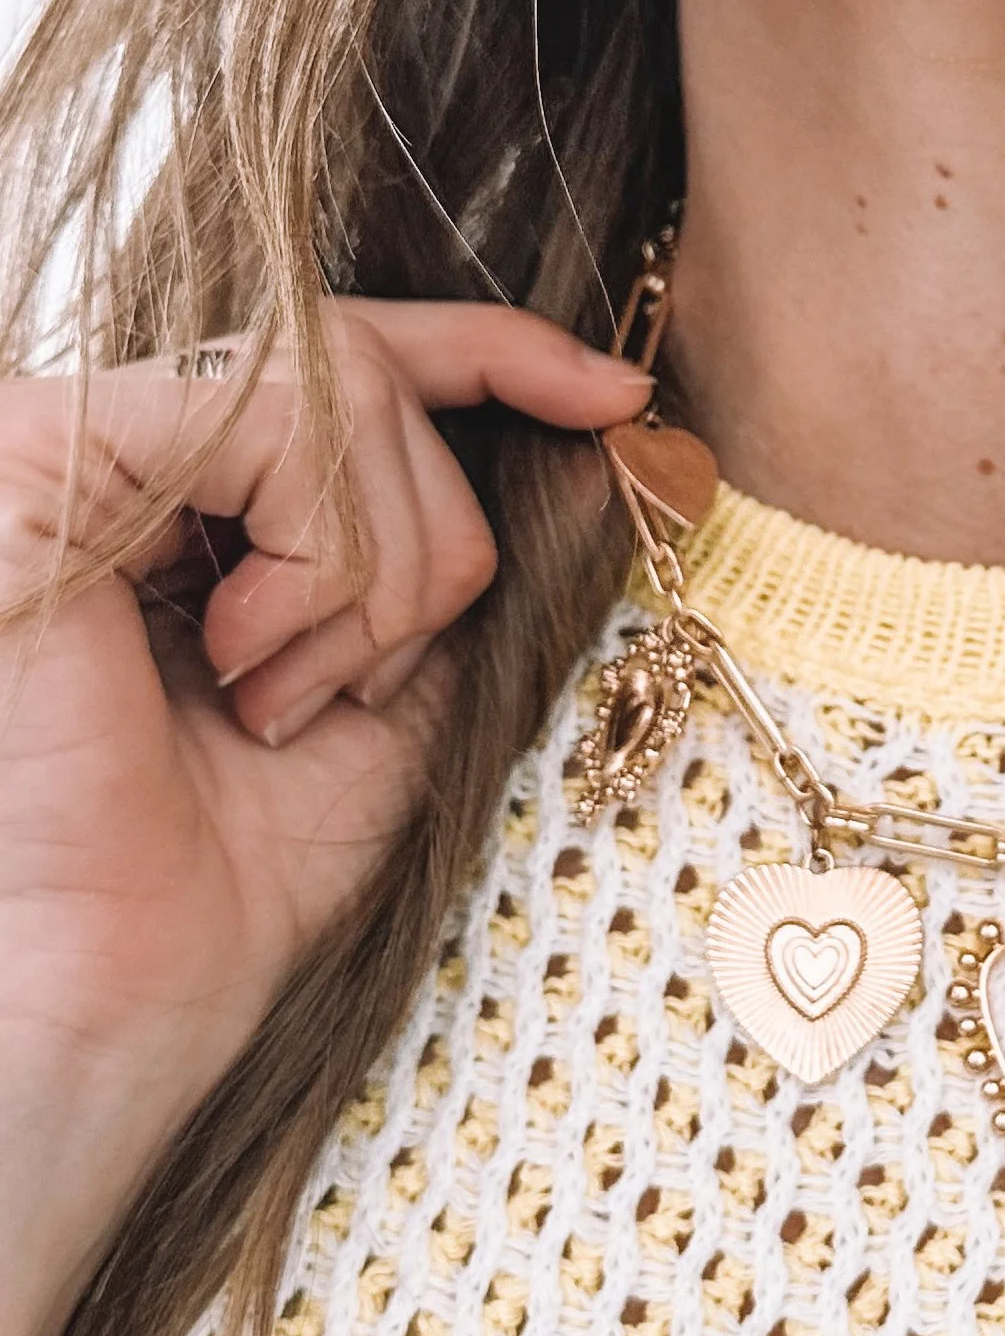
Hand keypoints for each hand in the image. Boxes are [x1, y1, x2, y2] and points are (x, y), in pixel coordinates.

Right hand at [0, 301, 647, 1335]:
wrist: (134, 983)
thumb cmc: (245, 860)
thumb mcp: (397, 673)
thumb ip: (449, 539)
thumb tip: (596, 413)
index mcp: (186, 489)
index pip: (351, 354)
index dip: (497, 352)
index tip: (617, 399)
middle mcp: (114, 440)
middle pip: (364, 369)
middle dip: (426, 544)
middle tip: (353, 687)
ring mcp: (66, 432)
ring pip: (333, 384)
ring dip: (372, 574)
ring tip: (274, 697)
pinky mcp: (37, 448)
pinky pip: (269, 412)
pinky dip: (318, 554)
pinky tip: (243, 659)